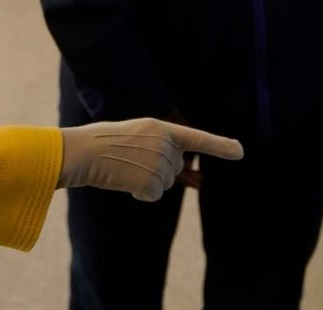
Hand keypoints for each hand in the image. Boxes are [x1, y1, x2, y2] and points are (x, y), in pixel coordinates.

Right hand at [58, 118, 243, 201]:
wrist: (81, 152)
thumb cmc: (102, 143)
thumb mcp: (135, 135)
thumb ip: (160, 146)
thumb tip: (182, 170)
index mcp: (160, 127)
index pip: (196, 137)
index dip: (220, 145)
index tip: (240, 151)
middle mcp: (164, 143)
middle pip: (175, 168)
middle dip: (158, 171)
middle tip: (131, 162)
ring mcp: (158, 162)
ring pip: (164, 183)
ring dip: (146, 183)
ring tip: (124, 170)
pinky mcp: (150, 181)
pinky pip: (154, 195)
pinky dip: (140, 194)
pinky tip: (125, 182)